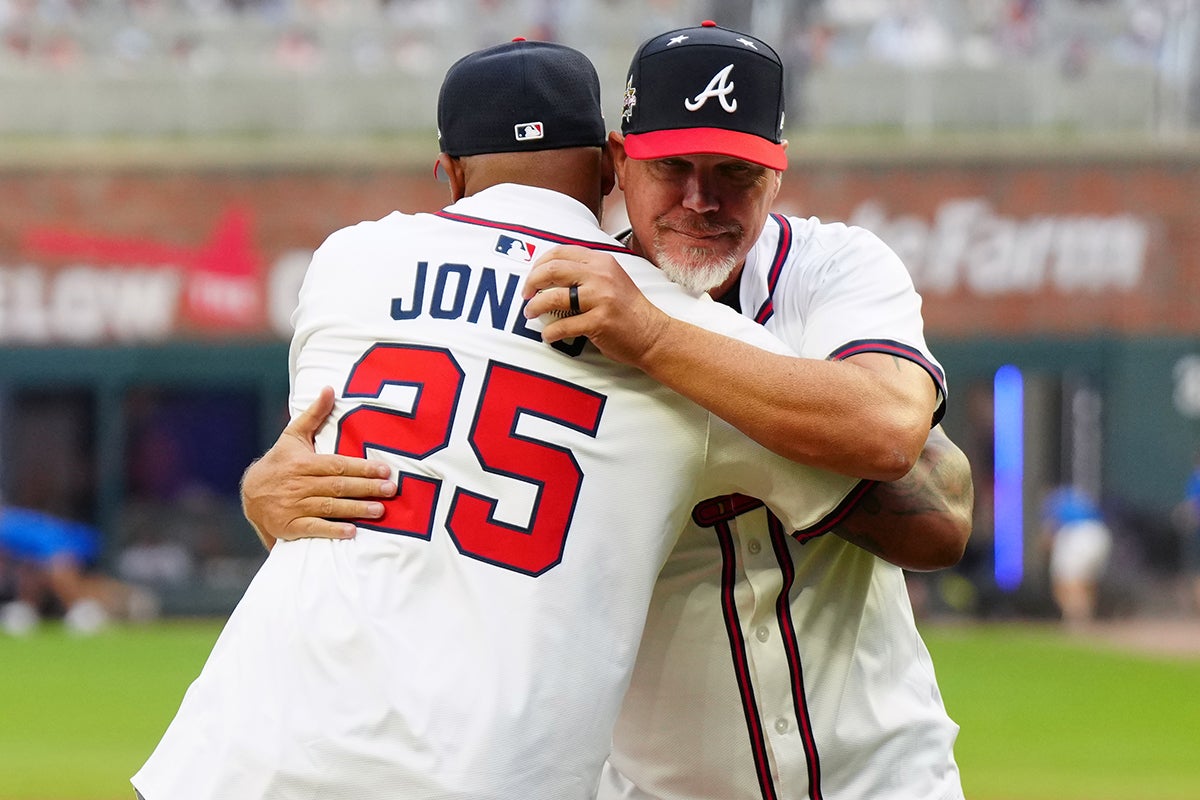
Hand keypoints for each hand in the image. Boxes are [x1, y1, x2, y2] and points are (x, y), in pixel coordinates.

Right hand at [241, 386, 396, 548]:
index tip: (385, 470)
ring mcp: (294, 506)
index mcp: (303, 463)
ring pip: (329, 507)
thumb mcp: (293, 436)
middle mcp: (299, 484)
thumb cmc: (279, 462)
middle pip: (337, 486)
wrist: (250, 494)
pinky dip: (332, 531)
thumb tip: (330, 389)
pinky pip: (313, 529)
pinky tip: (352, 532)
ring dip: (356, 509)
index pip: (337, 465)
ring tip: (380, 510)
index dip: (362, 468)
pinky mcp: (290, 526)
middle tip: (391, 489)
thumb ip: (314, 415)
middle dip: (366, 488)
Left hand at [522, 245, 670, 367]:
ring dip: (535, 306)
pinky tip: (549, 335)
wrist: (652, 333)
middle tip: (526, 294)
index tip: (532, 277)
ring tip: (530, 313)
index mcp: (601, 261)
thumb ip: (586, 272)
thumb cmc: (628, 309)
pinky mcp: (599, 322)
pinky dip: (550, 332)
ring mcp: (601, 298)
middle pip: (553, 270)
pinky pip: (564, 325)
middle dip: (531, 282)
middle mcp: (600, 276)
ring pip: (554, 297)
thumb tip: (551, 274)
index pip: (560, 252)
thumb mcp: (610, 279)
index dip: (539, 264)